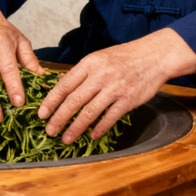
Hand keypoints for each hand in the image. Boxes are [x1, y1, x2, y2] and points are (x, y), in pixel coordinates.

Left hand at [37, 29, 195, 142]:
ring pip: (90, 112)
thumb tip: (62, 89)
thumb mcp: (99, 58)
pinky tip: (92, 135)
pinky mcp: (128, 99)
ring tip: (66, 138)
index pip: (65, 84)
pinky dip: (99, 128)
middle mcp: (100, 75)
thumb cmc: (124, 57)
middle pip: (74, 100)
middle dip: (59, 118)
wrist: (154, 56)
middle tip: (50, 131)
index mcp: (90, 63)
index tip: (41, 114)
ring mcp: (115, 88)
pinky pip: (110, 117)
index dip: (51, 101)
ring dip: (76, 127)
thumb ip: (82, 73)